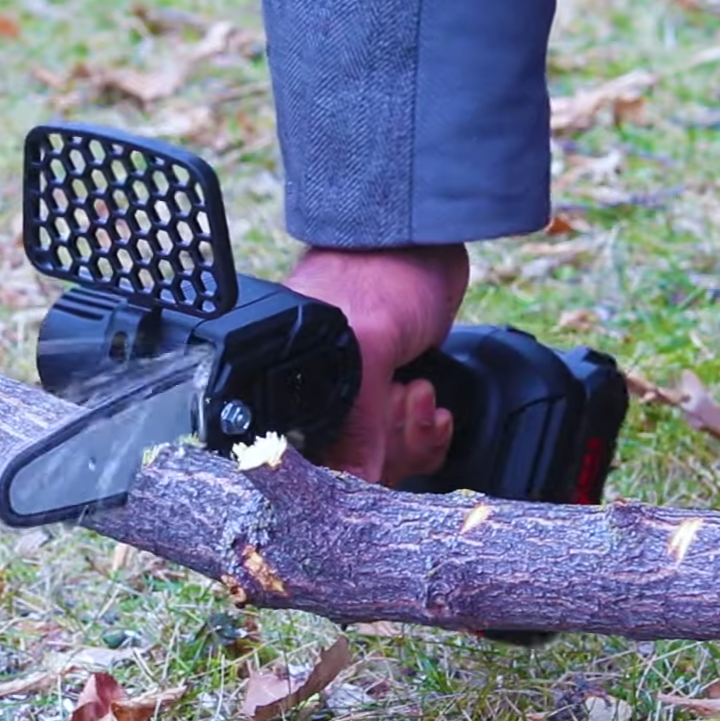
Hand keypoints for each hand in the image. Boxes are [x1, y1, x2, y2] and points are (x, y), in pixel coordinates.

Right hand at [284, 244, 468, 483]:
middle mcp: (313, 402)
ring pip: (378, 461)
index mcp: (287, 392)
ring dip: (410, 437)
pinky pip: (401, 444)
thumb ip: (357, 422)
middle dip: (387, 448)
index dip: (346, 473)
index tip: (377, 455)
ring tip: (417, 392)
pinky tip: (432, 408)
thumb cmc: (382, 271)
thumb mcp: (367, 346)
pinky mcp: (384, 396)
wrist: (425, 236)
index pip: (309, 465)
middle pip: (345, 471)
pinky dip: (424, 434)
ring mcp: (352, 401)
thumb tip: (354, 484)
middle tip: (401, 401)